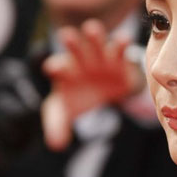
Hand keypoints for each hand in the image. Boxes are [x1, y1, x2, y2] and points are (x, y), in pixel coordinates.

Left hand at [41, 19, 145, 150]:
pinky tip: (124, 40)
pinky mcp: (119, 60)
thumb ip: (58, 125)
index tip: (52, 69)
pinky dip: (122, 44)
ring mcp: (100, 57)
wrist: (102, 89)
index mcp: (65, 71)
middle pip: (75, 49)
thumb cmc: (79, 96)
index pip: (57, 67)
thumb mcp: (65, 111)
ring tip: (92, 31)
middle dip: (72, 43)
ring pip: (97, 43)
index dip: (55, 67)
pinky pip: (120, 49)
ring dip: (94, 37)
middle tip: (66, 37)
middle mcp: (81, 60)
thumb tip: (56, 145)